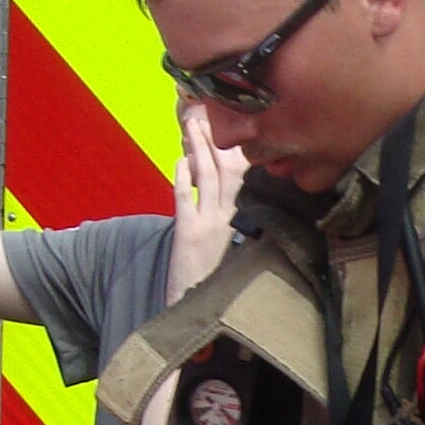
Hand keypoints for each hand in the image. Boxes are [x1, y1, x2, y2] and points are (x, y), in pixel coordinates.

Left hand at [171, 101, 246, 294]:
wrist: (198, 312)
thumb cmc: (212, 281)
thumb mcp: (229, 248)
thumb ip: (229, 221)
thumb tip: (227, 195)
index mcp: (240, 220)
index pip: (244, 177)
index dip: (237, 149)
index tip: (230, 125)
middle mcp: (228, 219)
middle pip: (227, 169)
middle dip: (216, 139)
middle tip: (207, 111)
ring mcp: (209, 225)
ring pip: (208, 178)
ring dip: (200, 149)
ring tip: (193, 124)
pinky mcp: (189, 234)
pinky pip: (186, 199)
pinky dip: (183, 178)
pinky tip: (181, 161)